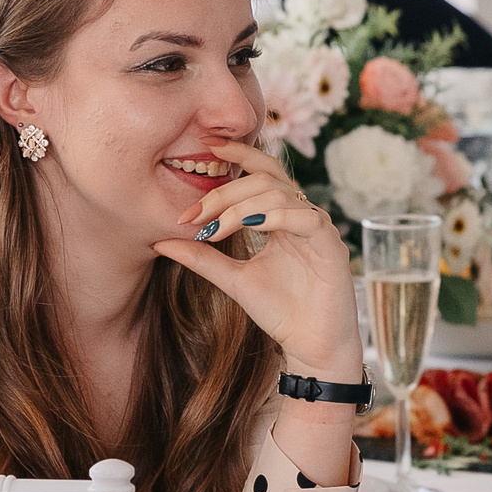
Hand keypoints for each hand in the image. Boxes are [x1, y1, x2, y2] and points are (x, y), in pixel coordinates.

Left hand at [150, 139, 360, 381]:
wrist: (311, 346)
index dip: (237, 153)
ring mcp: (317, 227)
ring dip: (242, 207)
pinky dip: (275, 216)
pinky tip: (251, 227)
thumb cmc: (280, 311)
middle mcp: (300, 214)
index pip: (260, 171)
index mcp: (280, 216)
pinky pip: (304, 217)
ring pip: (279, 194)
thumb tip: (159, 241)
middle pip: (264, 179)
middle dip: (224, 193)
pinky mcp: (331, 244)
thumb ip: (202, 258)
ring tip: (215, 228)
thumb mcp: (233, 279)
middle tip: (194, 214)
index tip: (205, 146)